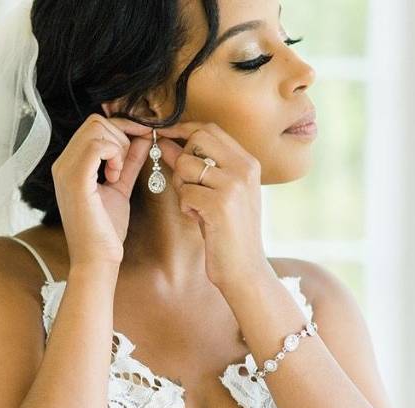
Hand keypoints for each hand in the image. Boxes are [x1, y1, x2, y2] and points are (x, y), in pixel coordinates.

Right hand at [51, 114, 151, 267]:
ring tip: (118, 174)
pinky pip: (97, 146)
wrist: (96, 259)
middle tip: (125, 166)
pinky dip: (115, 155)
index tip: (139, 143)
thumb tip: (144, 137)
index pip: (94, 125)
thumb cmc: (105, 229)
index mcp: (69, 164)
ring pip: (97, 129)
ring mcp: (66, 170)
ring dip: (118, 147)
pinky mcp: (75, 180)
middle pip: (96, 122)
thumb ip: (130, 161)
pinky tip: (115, 176)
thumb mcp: (120, 186)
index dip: (122, 128)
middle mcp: (62, 164)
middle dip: (121, 136)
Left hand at [155, 122, 269, 287]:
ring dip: (182, 186)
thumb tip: (167, 143)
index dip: (183, 130)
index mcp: (248, 163)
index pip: (210, 129)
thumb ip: (197, 167)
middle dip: (181, 158)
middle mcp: (244, 168)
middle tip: (186, 184)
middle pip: (197, 139)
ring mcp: (234, 185)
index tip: (165, 138)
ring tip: (195, 205)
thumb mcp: (218, 194)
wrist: (246, 270)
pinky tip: (199, 219)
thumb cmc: (228, 232)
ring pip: (186, 165)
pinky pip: (185, 191)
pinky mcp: (220, 204)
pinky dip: (185, 206)